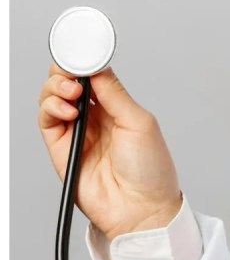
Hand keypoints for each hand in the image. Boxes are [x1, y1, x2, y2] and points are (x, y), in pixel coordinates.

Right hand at [38, 64, 181, 240]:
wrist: (142, 210)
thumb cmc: (151, 171)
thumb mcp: (140, 122)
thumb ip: (114, 93)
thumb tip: (97, 66)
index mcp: (117, 108)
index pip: (93, 75)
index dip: (84, 61)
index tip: (82, 49)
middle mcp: (95, 118)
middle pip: (67, 82)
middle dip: (65, 70)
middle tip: (72, 71)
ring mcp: (77, 133)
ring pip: (53, 98)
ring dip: (56, 88)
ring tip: (72, 93)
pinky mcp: (62, 149)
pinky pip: (47, 121)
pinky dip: (52, 108)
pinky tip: (68, 109)